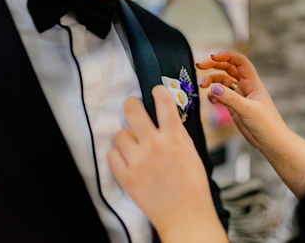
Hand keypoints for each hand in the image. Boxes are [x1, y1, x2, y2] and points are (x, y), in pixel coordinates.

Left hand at [107, 86, 227, 242]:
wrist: (186, 216)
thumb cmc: (193, 186)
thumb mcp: (192, 153)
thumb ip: (178, 133)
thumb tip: (167, 116)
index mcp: (174, 138)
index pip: (164, 102)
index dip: (158, 90)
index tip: (155, 89)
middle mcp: (154, 146)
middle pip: (132, 111)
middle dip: (131, 104)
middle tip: (132, 105)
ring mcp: (138, 161)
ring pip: (120, 134)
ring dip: (126, 136)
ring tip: (134, 145)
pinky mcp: (126, 177)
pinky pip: (111, 155)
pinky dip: (117, 155)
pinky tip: (127, 159)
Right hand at [197, 51, 289, 153]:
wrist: (271, 142)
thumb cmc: (267, 125)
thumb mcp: (248, 110)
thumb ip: (230, 98)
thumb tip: (213, 87)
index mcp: (252, 82)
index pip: (239, 61)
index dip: (226, 56)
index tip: (212, 57)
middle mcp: (245, 86)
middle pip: (228, 68)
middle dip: (213, 65)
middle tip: (199, 66)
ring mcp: (239, 96)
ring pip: (222, 81)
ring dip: (211, 81)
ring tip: (202, 86)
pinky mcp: (234, 106)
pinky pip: (221, 96)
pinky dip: (214, 95)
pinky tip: (211, 100)